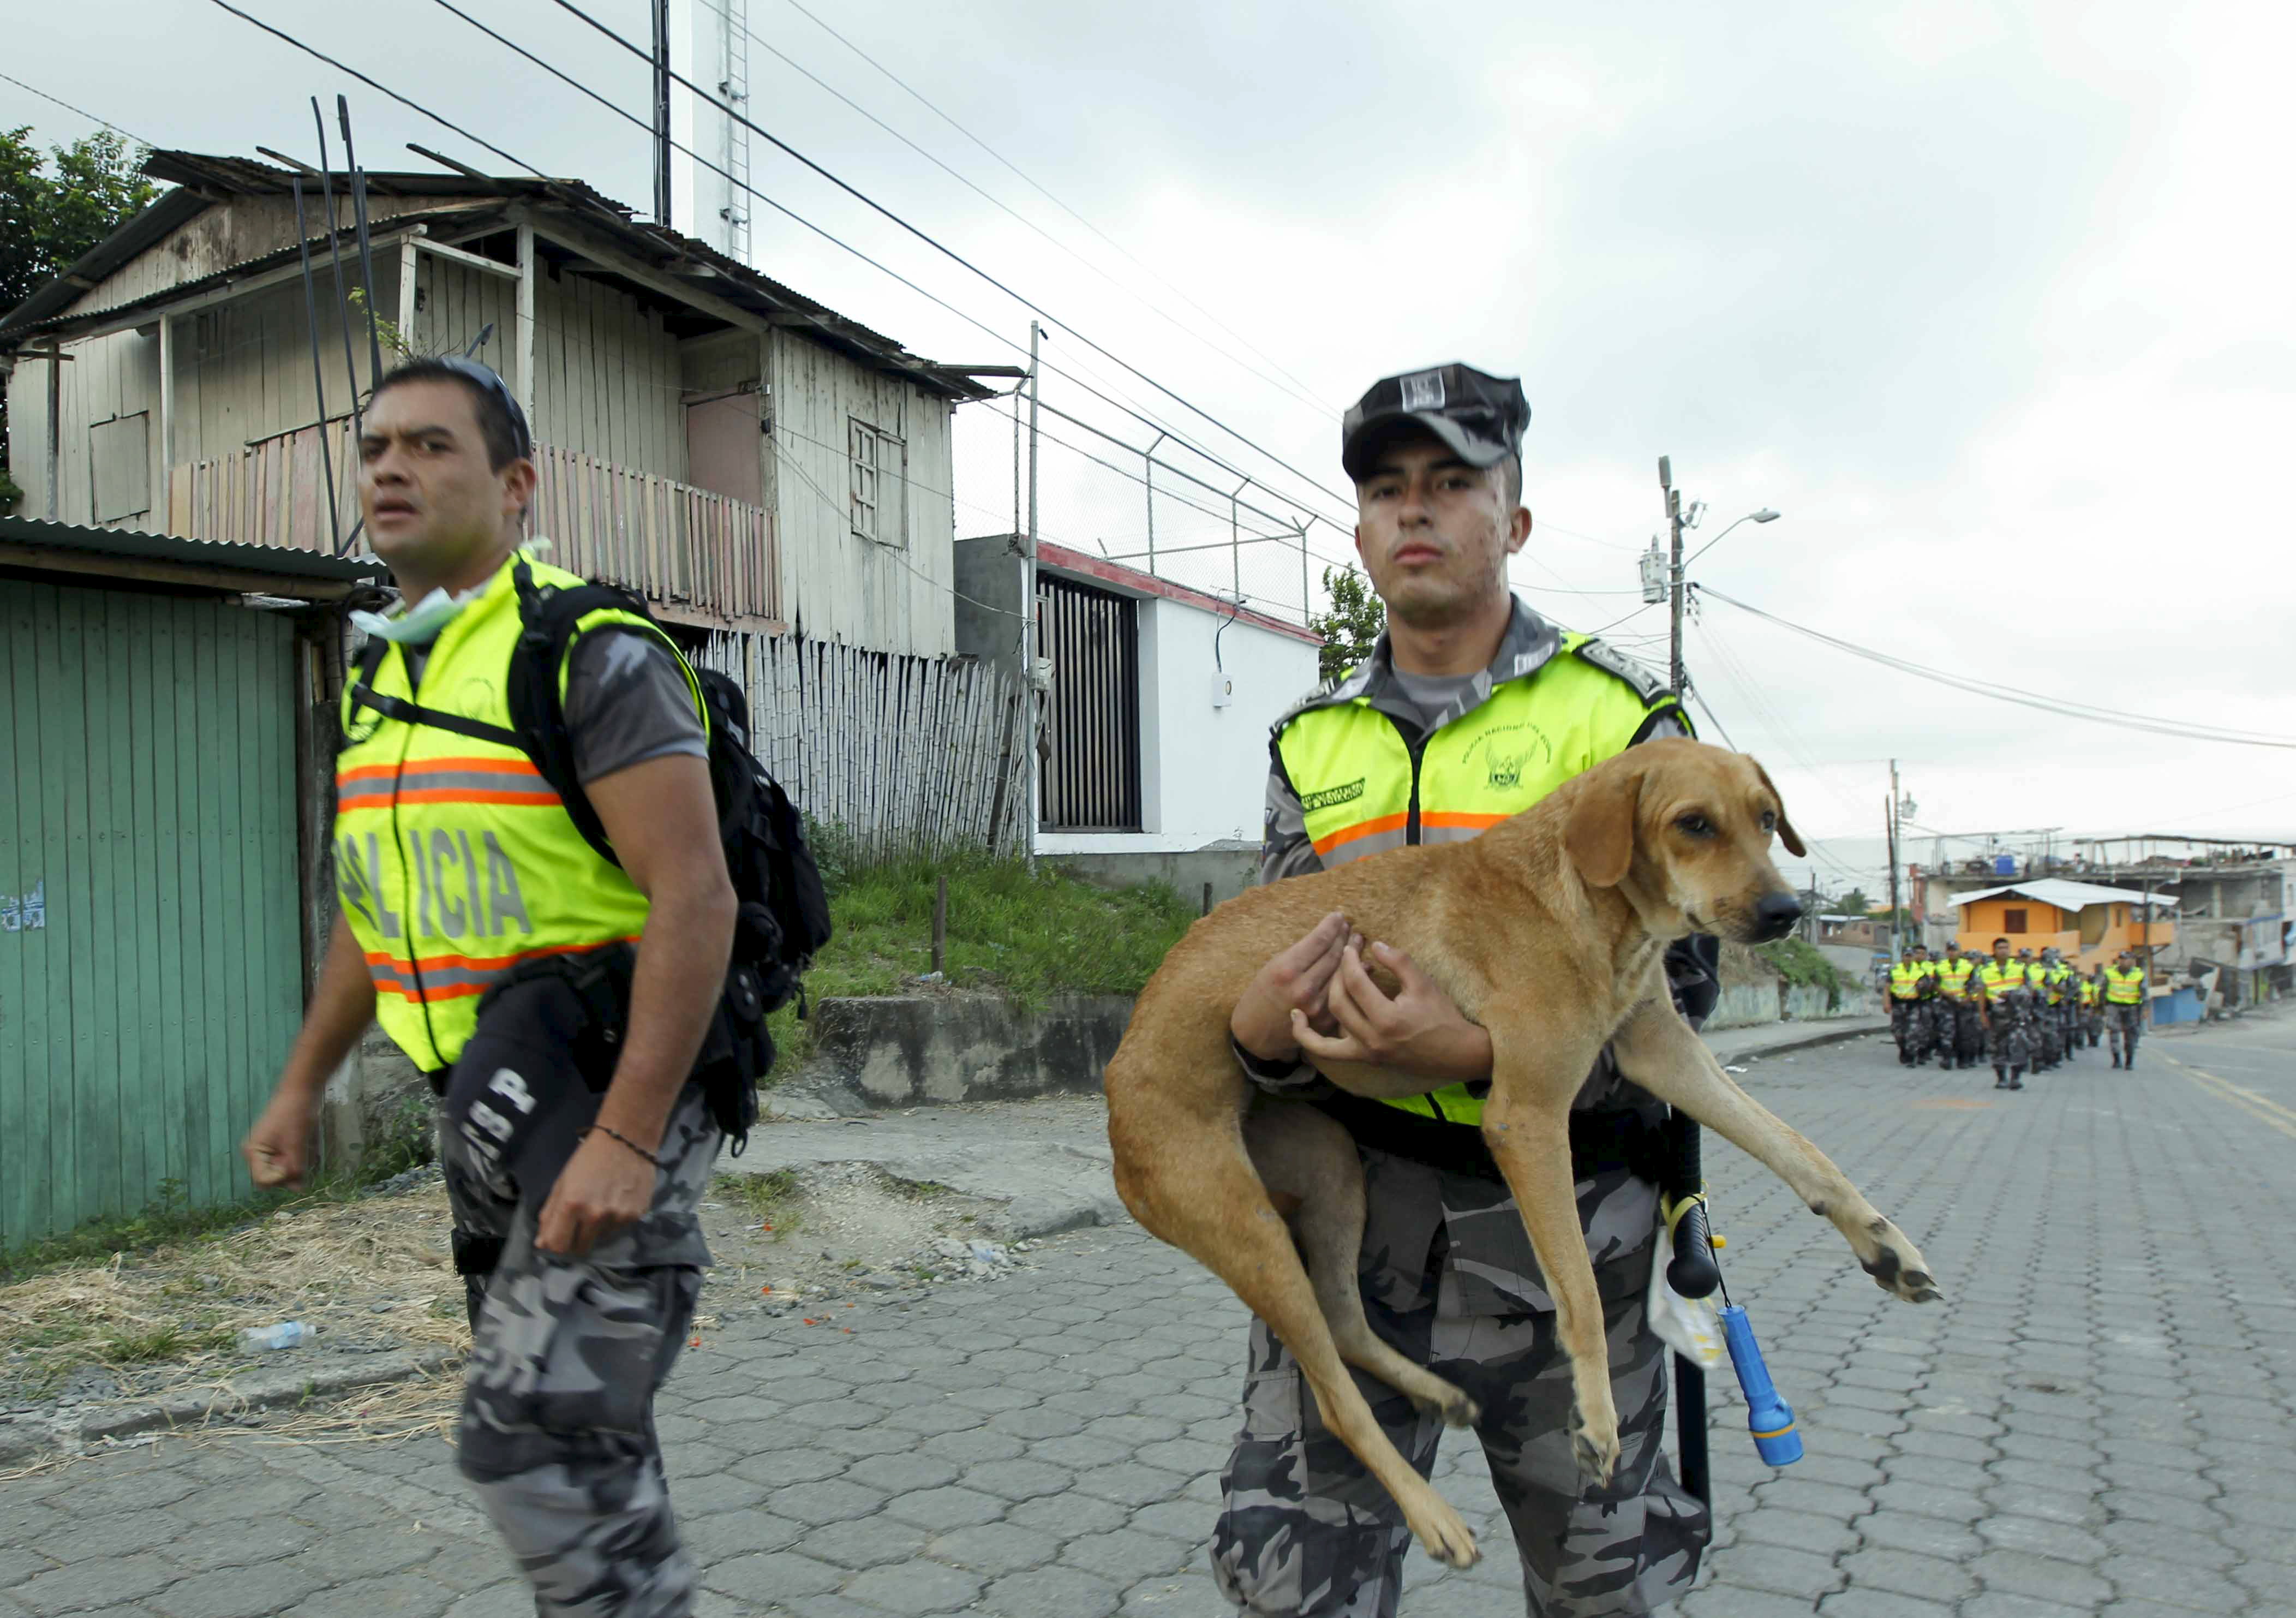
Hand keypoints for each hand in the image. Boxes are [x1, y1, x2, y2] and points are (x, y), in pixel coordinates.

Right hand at [242, 1089, 317, 1188]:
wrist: (300, 1092)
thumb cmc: (295, 1115)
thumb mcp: (296, 1144)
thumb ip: (295, 1167)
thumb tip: (299, 1190)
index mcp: (253, 1151)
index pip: (263, 1179)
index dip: (279, 1178)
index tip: (294, 1167)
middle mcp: (256, 1154)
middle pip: (271, 1178)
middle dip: (288, 1174)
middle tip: (301, 1157)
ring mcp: (266, 1151)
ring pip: (281, 1171)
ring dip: (295, 1166)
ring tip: (304, 1148)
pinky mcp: (277, 1148)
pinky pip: (286, 1162)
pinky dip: (297, 1160)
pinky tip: (306, 1148)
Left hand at [535, 1130, 658, 1256]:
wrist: (627, 1140)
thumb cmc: (589, 1158)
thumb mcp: (562, 1182)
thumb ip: (549, 1214)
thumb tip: (542, 1244)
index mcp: (572, 1204)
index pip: (558, 1246)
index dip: (555, 1245)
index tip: (558, 1237)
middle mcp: (595, 1215)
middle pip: (580, 1248)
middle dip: (576, 1239)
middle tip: (579, 1222)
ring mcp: (618, 1217)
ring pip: (601, 1238)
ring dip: (597, 1228)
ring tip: (602, 1203)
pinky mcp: (636, 1215)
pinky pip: (619, 1228)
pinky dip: (614, 1220)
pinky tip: (616, 1200)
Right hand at [1230, 912, 1352, 1061]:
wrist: (1256, 1033)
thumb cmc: (1261, 994)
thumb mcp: (1273, 966)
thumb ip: (1300, 953)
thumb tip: (1327, 936)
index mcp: (1286, 970)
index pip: (1318, 941)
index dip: (1331, 925)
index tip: (1338, 916)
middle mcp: (1304, 988)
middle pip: (1334, 955)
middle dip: (1344, 937)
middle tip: (1350, 926)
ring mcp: (1317, 1006)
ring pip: (1343, 973)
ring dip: (1353, 954)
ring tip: (1357, 940)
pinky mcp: (1326, 1020)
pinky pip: (1345, 994)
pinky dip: (1355, 977)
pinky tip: (1362, 966)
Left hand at [1291, 938, 1492, 1082]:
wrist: (1454, 1053)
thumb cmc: (1442, 1016)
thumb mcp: (1424, 984)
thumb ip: (1398, 961)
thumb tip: (1374, 944)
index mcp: (1387, 1019)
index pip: (1356, 982)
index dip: (1350, 959)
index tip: (1351, 944)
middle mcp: (1371, 1039)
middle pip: (1339, 1000)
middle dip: (1338, 972)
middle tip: (1344, 955)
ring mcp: (1365, 1052)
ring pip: (1330, 1023)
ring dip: (1326, 996)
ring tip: (1328, 976)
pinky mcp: (1363, 1058)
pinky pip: (1327, 1050)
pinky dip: (1308, 1037)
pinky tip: (1298, 1018)